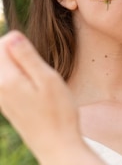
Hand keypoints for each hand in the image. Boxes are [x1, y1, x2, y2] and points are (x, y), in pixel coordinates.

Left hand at [0, 31, 102, 164]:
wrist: (56, 144)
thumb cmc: (58, 112)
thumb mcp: (48, 79)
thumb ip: (28, 57)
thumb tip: (12, 35)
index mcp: (7, 79)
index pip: (3, 43)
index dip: (20, 42)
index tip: (36, 54)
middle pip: (0, 55)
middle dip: (17, 53)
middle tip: (39, 67)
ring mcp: (1, 98)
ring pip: (4, 68)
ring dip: (20, 66)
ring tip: (38, 79)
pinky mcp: (6, 105)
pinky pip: (6, 81)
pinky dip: (19, 78)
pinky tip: (34, 89)